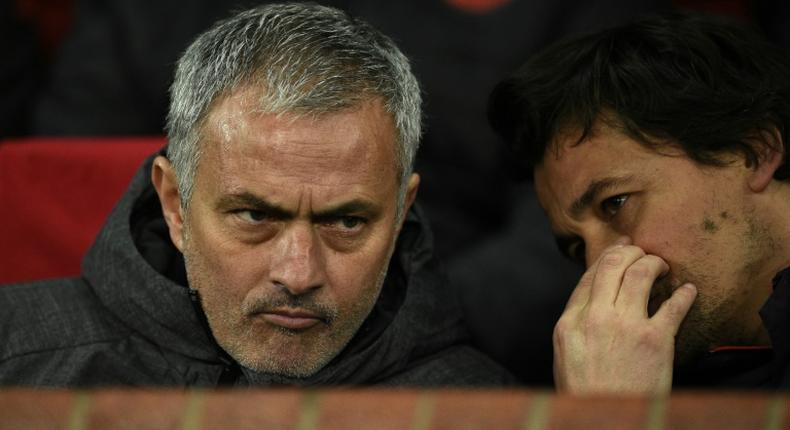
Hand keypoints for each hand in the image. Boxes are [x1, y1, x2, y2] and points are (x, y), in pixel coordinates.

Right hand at [552, 240, 696, 394]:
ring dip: (654, 263)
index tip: (621, 250)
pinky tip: (688, 291)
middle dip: (631, 252)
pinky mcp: (655, 341)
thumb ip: (576, 323)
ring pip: (641, 274)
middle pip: (613, 266)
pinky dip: (683, 294)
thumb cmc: (586, 393)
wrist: (606, 421)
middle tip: (643, 253)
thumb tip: (592, 298)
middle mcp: (596, 318)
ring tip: (663, 266)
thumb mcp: (565, 353)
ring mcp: (626, 327)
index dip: (608, 257)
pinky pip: (673, 306)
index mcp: (569, 322)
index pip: (590, 276)